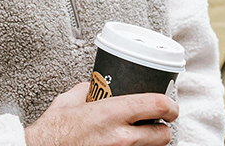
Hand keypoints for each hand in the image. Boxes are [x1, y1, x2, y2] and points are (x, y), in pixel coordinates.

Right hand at [24, 82, 176, 145]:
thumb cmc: (53, 131)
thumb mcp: (69, 100)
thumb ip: (88, 90)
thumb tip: (96, 85)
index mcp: (112, 113)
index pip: (157, 105)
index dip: (170, 106)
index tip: (170, 106)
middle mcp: (121, 137)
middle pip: (163, 135)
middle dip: (163, 129)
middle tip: (157, 124)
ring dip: (151, 143)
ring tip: (141, 136)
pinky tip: (129, 145)